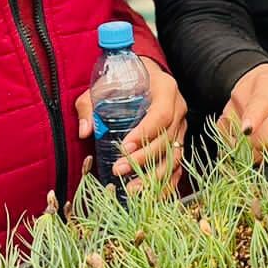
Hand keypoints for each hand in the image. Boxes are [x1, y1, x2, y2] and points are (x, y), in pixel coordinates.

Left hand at [75, 59, 186, 189]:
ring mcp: (182, 126)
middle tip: (119, 171)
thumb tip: (85, 131)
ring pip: (175, 156)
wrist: (143, 73)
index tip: (123, 148)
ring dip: (155, 176)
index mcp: (166, 90)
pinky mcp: (179, 141)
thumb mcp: (103, 86)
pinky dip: (167, 182)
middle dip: (144, 159)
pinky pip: (178, 165)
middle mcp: (179, 108)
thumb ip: (90, 106)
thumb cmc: (123, 78)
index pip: (160, 115)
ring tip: (133, 190)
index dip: (144, 134)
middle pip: (168, 139)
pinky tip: (152, 195)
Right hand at [221, 63, 267, 154]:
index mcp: (266, 85)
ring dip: (263, 151)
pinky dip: (249, 153)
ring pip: (244, 148)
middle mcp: (241, 97)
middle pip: (255, 136)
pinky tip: (256, 140)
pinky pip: (234, 151)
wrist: (260, 81)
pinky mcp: (221, 127)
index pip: (258, 103)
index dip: (253, 118)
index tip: (248, 129)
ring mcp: (228, 112)